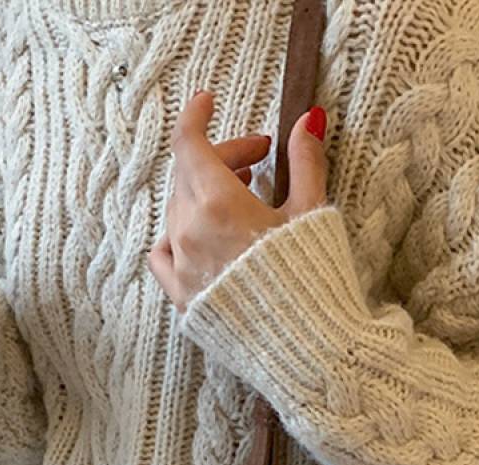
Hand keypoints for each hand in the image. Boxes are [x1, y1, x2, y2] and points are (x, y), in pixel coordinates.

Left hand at [148, 90, 328, 312]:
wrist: (310, 349)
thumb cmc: (315, 282)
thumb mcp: (313, 214)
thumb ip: (305, 163)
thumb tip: (308, 120)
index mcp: (219, 204)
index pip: (190, 142)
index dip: (197, 115)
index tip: (207, 102)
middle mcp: (189, 232)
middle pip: (189, 175)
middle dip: (222, 159)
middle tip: (259, 162)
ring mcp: (182, 267)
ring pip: (178, 211)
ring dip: (204, 195)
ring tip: (242, 199)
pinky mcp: (183, 299)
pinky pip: (163, 254)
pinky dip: (177, 235)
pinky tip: (201, 236)